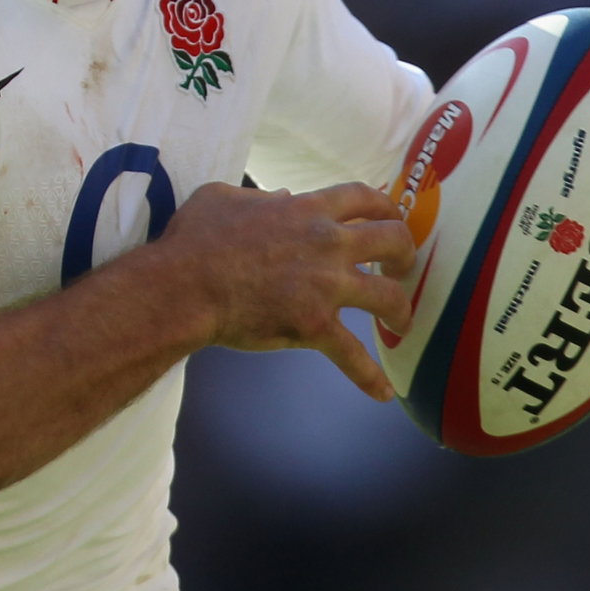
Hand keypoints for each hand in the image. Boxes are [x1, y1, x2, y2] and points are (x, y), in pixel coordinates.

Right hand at [164, 180, 415, 401]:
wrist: (184, 285)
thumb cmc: (195, 239)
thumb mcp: (223, 197)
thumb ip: (259, 197)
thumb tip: (282, 199)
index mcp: (309, 209)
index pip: (364, 198)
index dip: (384, 207)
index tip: (390, 218)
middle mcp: (329, 243)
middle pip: (393, 239)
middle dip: (405, 253)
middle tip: (400, 268)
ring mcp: (326, 286)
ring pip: (388, 296)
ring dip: (400, 311)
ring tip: (400, 323)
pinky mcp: (315, 326)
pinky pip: (353, 355)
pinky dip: (369, 377)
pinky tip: (383, 393)